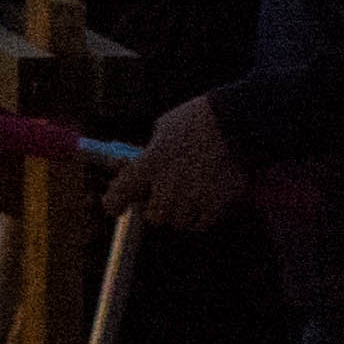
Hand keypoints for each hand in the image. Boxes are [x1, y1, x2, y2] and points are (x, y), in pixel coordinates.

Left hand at [117, 95, 248, 232]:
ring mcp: (192, 199)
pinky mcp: (216, 205)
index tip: (112, 207)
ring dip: (178, 213)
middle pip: (154, 216)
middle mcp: (167, 187)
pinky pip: (200, 224)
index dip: (113, 203)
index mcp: (148, 165)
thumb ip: (147, 151)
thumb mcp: (161, 129)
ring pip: (177, 222)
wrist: (232, 123)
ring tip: (184, 197)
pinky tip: (201, 204)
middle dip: (156, 207)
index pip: (120, 195)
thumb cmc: (194, 120)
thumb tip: (130, 164)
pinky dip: (198, 218)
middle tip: (161, 197)